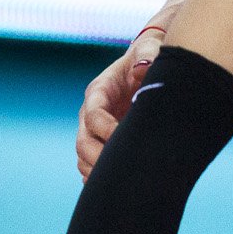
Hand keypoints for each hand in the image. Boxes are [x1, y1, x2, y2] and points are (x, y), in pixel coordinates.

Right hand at [76, 22, 164, 178]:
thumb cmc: (148, 55)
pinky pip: (91, 162)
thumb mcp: (149, 48)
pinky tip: (117, 185)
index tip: (123, 139)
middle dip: (97, 157)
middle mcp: (91, 112)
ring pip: (83, 156)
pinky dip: (99, 176)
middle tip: (120, 170)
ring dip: (96, 170)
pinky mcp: (102, 140)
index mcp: (99, 92)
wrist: (146, 64)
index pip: (94, 115)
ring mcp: (94, 129)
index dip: (105, 129)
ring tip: (118, 182)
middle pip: (83, 141)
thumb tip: (141, 71)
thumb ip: (147, 55)